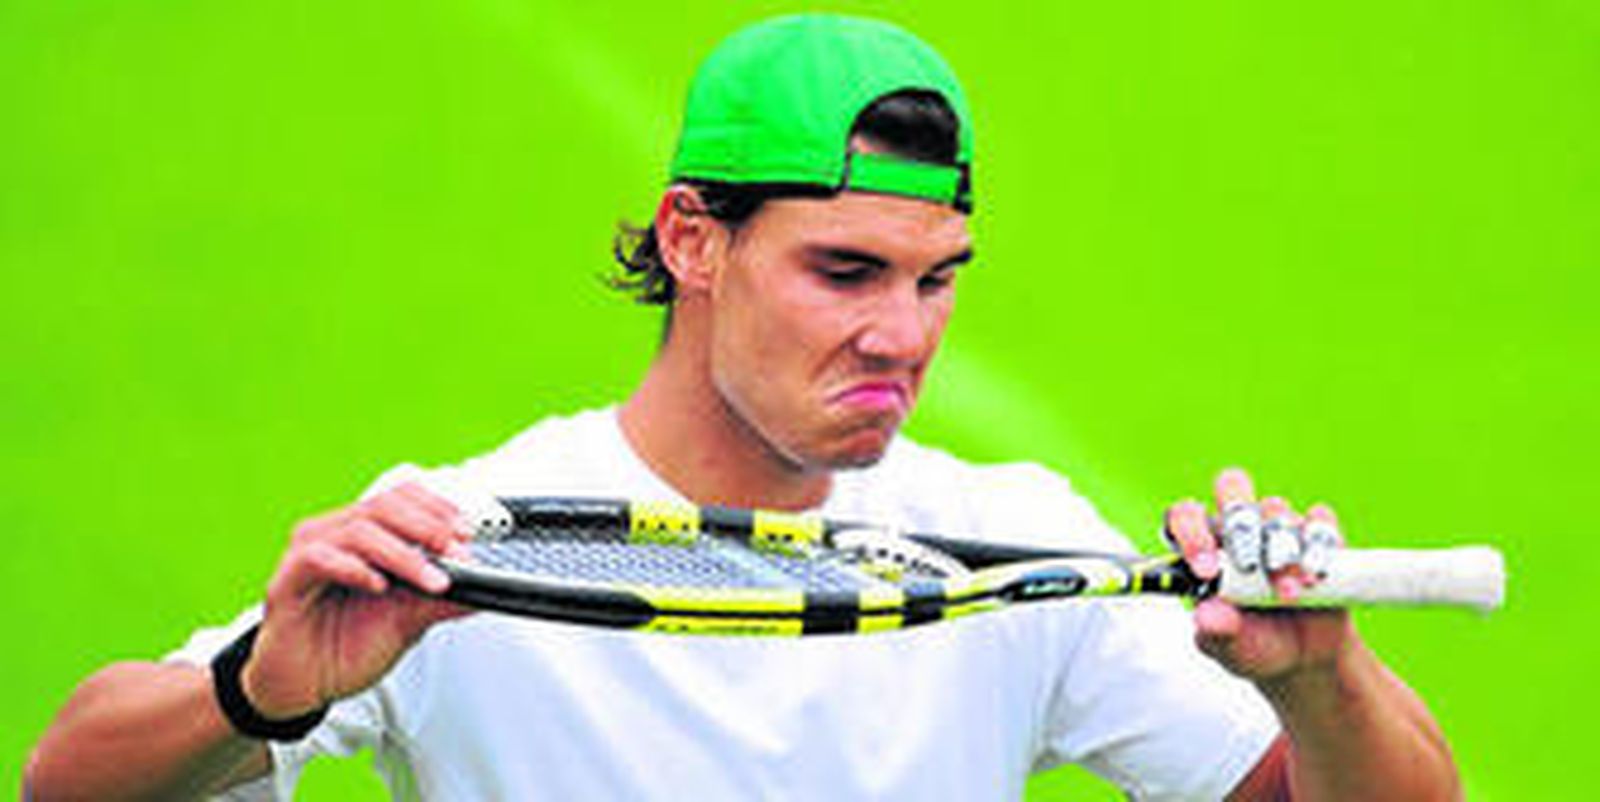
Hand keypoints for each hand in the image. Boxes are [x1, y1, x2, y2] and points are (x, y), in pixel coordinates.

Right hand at [239, 483, 473, 718]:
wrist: (304, 686)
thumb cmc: (346, 646)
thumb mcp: (407, 620)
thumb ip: (441, 599)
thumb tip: (482, 588)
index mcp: (366, 535)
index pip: (403, 498)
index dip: (438, 509)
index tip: (467, 533)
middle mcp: (337, 535)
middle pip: (385, 506)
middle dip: (429, 527)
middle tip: (456, 552)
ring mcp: (310, 553)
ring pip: (360, 529)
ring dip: (403, 554)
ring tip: (430, 580)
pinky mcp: (287, 579)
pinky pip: (319, 557)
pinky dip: (355, 568)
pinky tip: (378, 585)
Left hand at [1164, 468, 1356, 685]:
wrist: (1306, 658)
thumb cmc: (1255, 646)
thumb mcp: (1231, 649)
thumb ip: (1216, 633)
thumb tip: (1206, 615)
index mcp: (1203, 549)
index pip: (1185, 515)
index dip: (1190, 532)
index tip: (1207, 569)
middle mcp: (1237, 529)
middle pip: (1231, 487)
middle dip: (1241, 527)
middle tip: (1250, 567)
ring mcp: (1278, 527)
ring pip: (1275, 509)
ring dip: (1282, 550)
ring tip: (1288, 594)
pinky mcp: (1316, 535)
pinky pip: (1319, 520)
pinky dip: (1319, 545)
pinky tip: (1315, 575)